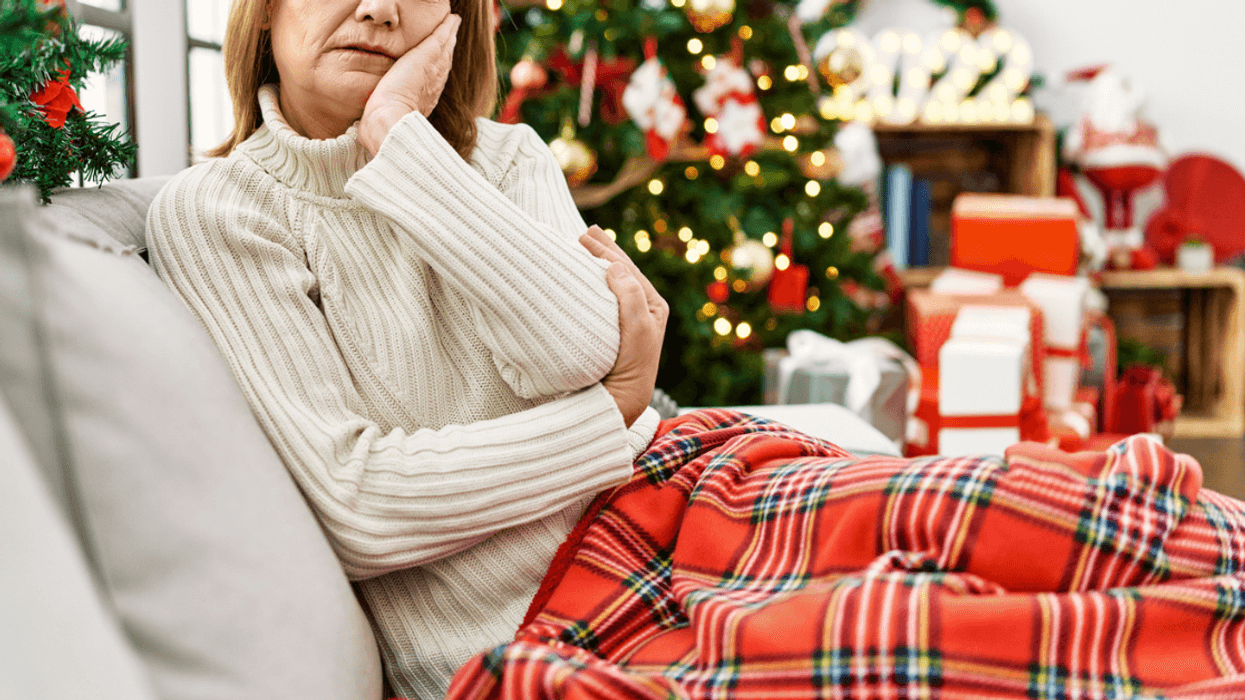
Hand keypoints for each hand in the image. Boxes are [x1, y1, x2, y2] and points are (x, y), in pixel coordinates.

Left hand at [358, 13, 460, 155]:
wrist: (389, 123)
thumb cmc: (382, 128)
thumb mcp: (381, 122)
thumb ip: (377, 120)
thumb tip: (362, 132)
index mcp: (423, 99)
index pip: (432, 79)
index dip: (436, 68)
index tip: (439, 61)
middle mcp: (433, 85)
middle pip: (444, 61)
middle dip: (448, 47)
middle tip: (452, 34)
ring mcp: (433, 70)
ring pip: (445, 48)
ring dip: (450, 35)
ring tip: (453, 23)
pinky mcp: (427, 56)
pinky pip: (441, 36)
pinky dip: (448, 27)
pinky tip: (451, 18)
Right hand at [579, 225, 667, 427]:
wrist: (618, 402)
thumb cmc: (631, 367)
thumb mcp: (637, 330)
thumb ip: (631, 296)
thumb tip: (617, 266)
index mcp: (654, 306)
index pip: (628, 269)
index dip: (607, 249)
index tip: (585, 235)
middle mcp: (642, 311)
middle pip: (621, 272)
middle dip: (603, 251)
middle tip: (584, 233)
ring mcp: (626, 322)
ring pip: (609, 285)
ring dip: (595, 265)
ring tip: (580, 247)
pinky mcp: (610, 333)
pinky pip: (600, 300)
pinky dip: (589, 285)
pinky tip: (578, 279)